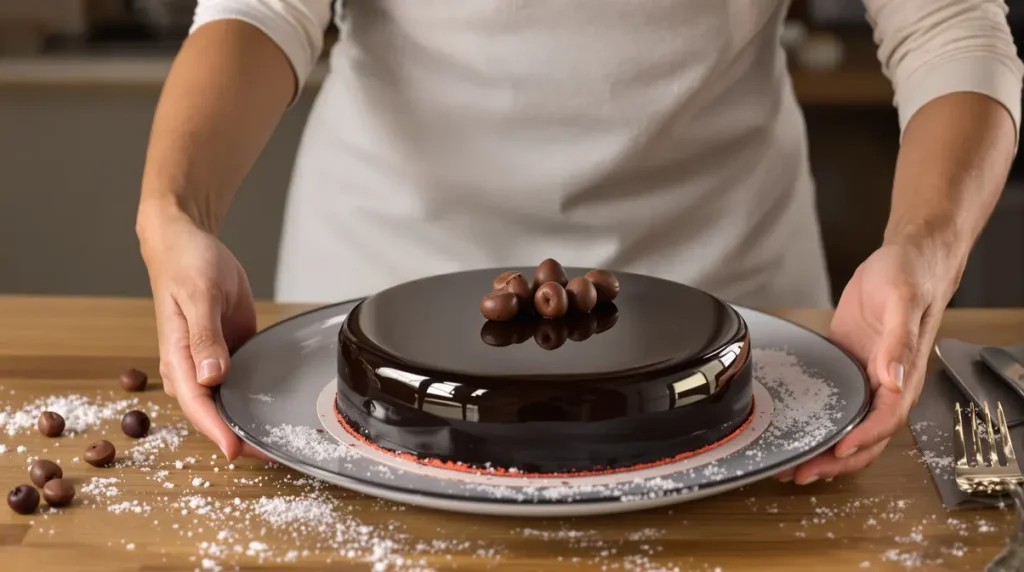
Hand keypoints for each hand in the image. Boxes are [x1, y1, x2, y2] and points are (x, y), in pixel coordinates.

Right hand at [138, 210, 267, 460]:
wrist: (188, 245)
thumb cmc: (187, 266)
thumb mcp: (199, 295)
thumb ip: (204, 336)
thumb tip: (211, 376)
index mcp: (177, 358)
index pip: (196, 404)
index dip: (216, 430)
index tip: (237, 449)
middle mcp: (192, 369)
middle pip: (214, 414)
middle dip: (240, 437)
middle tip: (277, 453)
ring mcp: (210, 364)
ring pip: (229, 404)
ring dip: (250, 424)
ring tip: (283, 443)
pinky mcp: (228, 355)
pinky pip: (242, 385)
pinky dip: (257, 401)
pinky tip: (280, 412)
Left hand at [775, 240, 957, 483]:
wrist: (905, 259)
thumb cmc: (910, 276)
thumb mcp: (902, 301)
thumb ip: (898, 341)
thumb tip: (893, 377)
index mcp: (905, 374)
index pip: (887, 419)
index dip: (864, 438)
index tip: (838, 450)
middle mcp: (886, 384)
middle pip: (865, 436)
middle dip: (835, 459)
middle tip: (801, 472)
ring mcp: (865, 379)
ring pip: (848, 427)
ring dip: (822, 450)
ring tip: (790, 466)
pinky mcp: (847, 369)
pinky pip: (835, 406)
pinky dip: (817, 425)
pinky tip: (794, 434)